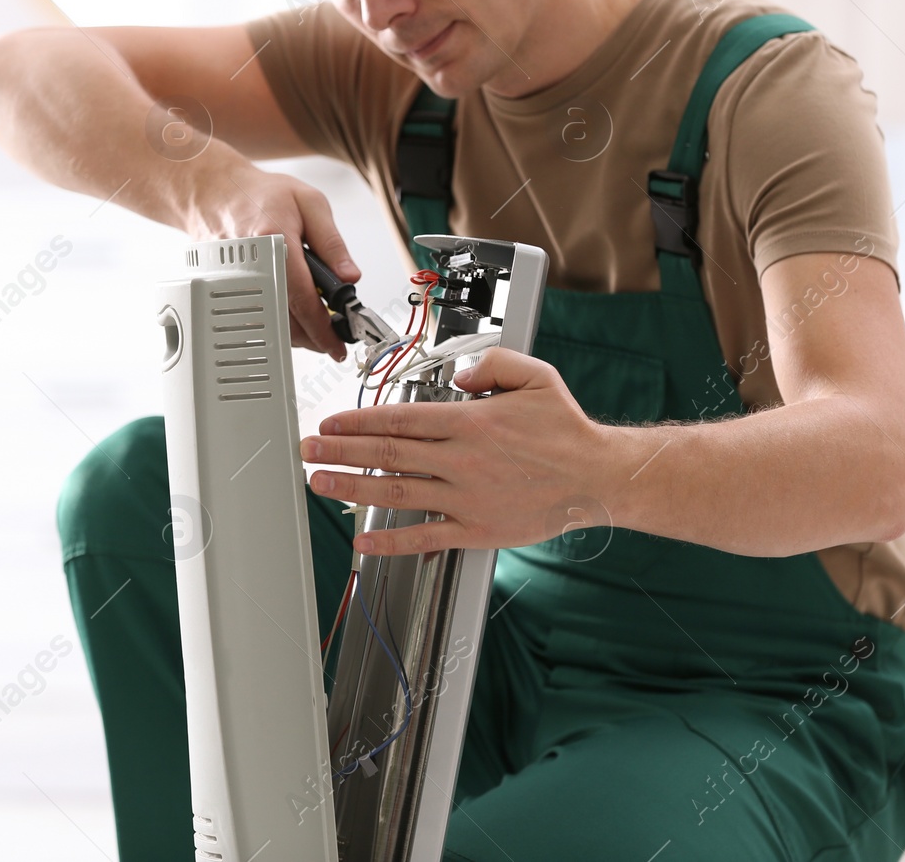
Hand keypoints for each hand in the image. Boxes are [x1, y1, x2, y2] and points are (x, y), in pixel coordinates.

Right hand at [188, 157, 358, 361]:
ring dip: (296, 334)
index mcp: (273, 242)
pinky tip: (292, 314)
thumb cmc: (262, 194)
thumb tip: (350, 277)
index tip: (338, 344)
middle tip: (333, 339)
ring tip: (316, 325)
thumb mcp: (310, 203)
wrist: (218, 192)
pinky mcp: (226, 289)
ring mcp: (234, 280)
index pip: (302, 298)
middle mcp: (250, 266)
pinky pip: (253, 318)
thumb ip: (332, 243)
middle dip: (313, 337)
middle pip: (284, 320)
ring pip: (267, 326)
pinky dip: (276, 324)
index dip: (323, 327)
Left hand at [299, 349, 621, 554]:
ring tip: (320, 483)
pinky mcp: (477, 528)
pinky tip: (363, 542)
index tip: (331, 422)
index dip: (357, 420)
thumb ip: (491, 364)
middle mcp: (462, 459)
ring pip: (396, 492)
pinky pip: (425, 536)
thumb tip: (458, 376)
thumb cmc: (565, 430)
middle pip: (386, 453)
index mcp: (470, 421)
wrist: (596, 477)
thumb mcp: (534, 375)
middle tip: (308, 450)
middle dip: (340, 451)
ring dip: (351, 488)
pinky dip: (391, 540)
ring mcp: (466, 497)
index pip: (399, 418)